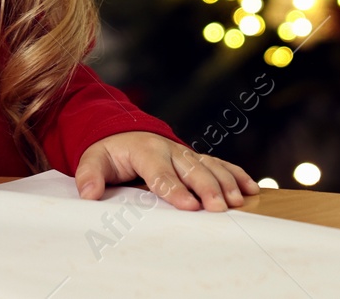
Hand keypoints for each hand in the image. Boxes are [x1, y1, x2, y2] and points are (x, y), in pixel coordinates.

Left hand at [74, 131, 259, 210]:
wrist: (124, 132)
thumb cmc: (110, 152)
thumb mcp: (93, 159)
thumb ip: (90, 176)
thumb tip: (89, 194)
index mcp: (145, 150)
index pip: (160, 173)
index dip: (175, 189)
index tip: (189, 206)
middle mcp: (170, 149)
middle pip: (192, 170)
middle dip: (207, 188)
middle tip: (220, 208)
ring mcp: (185, 153)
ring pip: (210, 166)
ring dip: (226, 182)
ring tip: (238, 201)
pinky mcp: (195, 158)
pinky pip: (219, 164)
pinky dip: (236, 174)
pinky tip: (250, 188)